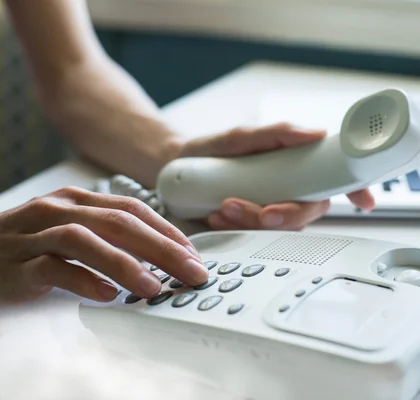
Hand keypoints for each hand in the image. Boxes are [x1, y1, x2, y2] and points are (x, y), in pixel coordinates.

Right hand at [0, 187, 207, 304]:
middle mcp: (56, 210)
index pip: (133, 209)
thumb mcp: (71, 232)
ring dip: (125, 264)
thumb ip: (109, 238)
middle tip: (191, 272)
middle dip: (162, 247)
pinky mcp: (14, 265)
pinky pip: (52, 268)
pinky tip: (106, 295)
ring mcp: (33, 236)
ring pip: (84, 240)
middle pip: (118, 222)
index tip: (194, 256)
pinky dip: (83, 281)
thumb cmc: (28, 247)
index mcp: (76, 201)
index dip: (167, 231)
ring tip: (154, 288)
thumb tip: (162, 259)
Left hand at [178, 123, 375, 230]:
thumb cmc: (214, 149)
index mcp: (296, 168)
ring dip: (254, 221)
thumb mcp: (243, 136)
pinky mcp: (250, 228)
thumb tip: (316, 134)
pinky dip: (236, 228)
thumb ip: (278, 134)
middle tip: (263, 210)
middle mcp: (288, 191)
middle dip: (286, 215)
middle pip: (308, 212)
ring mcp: (270, 210)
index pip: (334, 180)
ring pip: (281, 229)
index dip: (357, 191)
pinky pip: (254, 237)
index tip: (365, 202)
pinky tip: (218, 215)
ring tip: (226, 204)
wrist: (177, 167)